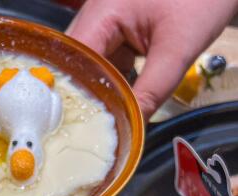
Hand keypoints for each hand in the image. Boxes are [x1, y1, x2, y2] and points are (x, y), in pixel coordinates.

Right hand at [68, 0, 237, 118]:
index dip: (73, 93)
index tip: (80, 123)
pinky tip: (115, 102)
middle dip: (81, 96)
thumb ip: (152, 90)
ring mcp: (105, 22)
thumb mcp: (179, 48)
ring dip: (94, 91)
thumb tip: (132, 127)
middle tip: (88, 128)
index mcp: (104, 11)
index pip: (74, 59)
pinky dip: (108, 83)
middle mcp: (96, 14)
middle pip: (74, 64)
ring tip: (101, 120)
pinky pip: (103, 62)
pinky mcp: (117, 31)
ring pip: (86, 65)